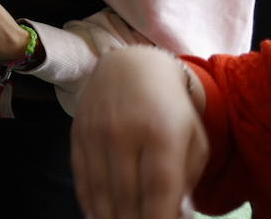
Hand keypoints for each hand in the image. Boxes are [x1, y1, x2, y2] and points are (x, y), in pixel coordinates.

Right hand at [71, 46, 208, 218]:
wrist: (130, 67)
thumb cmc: (171, 110)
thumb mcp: (193, 140)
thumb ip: (187, 180)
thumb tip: (177, 215)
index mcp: (161, 134)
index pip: (158, 189)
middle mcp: (124, 132)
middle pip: (126, 195)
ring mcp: (96, 133)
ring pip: (100, 190)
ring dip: (110, 217)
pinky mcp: (77, 134)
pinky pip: (81, 177)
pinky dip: (89, 202)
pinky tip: (99, 217)